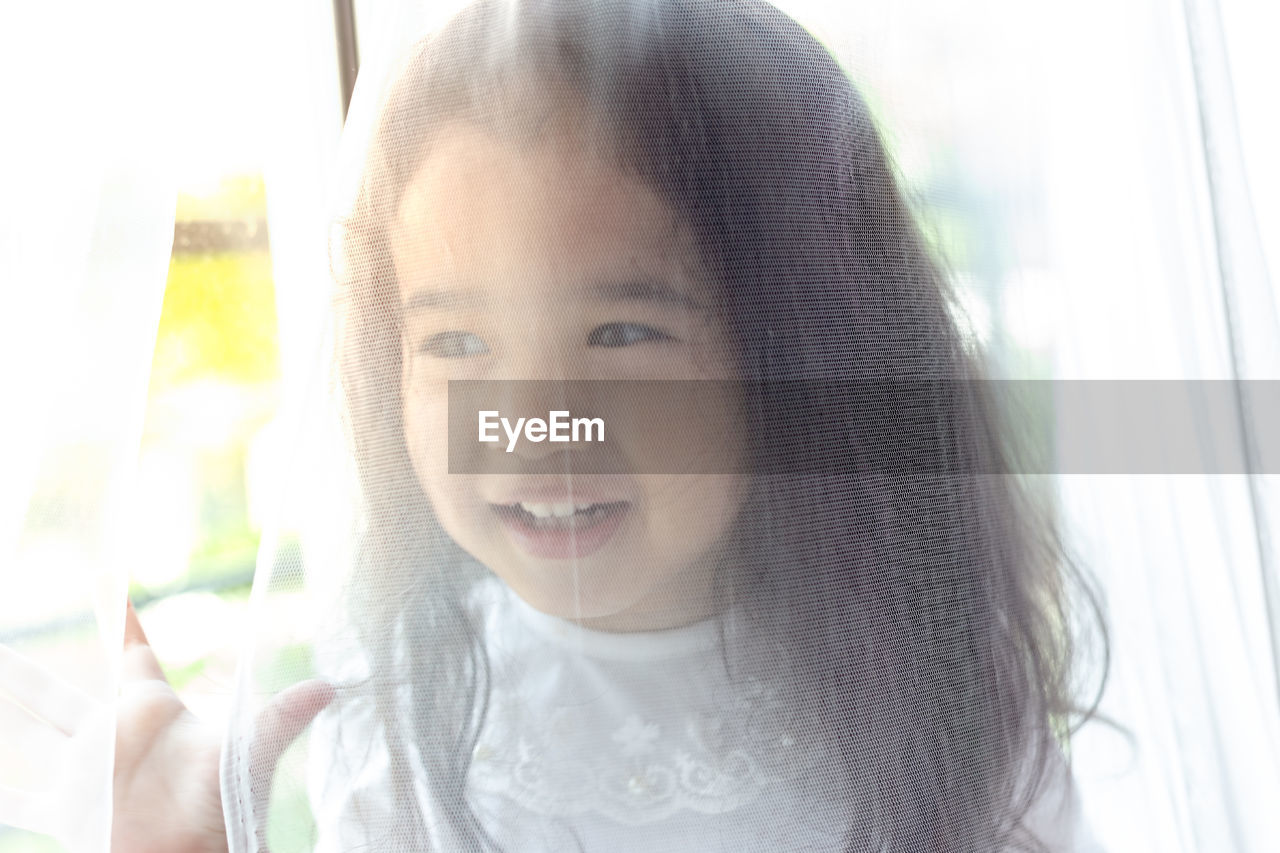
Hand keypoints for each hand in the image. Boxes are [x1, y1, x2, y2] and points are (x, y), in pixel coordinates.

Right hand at [0, 599, 332, 852]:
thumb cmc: (226, 809)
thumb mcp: (250, 753)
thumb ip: (281, 717)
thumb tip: (330, 687)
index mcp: (148, 710)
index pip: (130, 653)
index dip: (117, 618)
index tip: (106, 580)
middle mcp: (111, 737)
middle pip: (57, 697)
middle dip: (27, 677)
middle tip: (2, 648)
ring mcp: (83, 775)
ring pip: (30, 739)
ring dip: (7, 719)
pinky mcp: (68, 812)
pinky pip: (19, 800)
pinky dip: (1, 792)